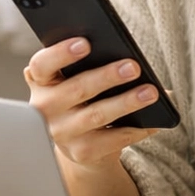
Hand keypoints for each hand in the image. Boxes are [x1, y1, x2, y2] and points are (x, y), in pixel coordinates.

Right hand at [24, 38, 160, 166]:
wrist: (80, 141)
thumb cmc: (82, 99)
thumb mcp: (75, 80)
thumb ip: (86, 65)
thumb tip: (125, 59)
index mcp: (42, 82)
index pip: (42, 65)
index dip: (60, 53)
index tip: (85, 43)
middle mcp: (45, 109)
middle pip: (76, 89)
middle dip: (107, 77)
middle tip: (133, 67)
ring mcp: (62, 133)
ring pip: (96, 115)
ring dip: (126, 102)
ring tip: (150, 92)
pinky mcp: (81, 152)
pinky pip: (112, 140)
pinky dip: (135, 129)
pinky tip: (152, 122)